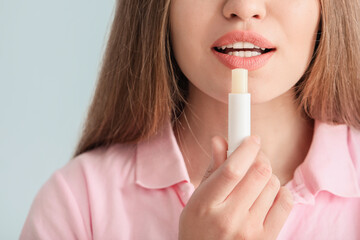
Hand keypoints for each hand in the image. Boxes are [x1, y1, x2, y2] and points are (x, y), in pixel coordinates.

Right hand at [178, 136, 293, 239]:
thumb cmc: (198, 229)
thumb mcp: (197, 199)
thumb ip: (212, 169)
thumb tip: (220, 140)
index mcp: (205, 205)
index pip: (232, 170)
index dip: (245, 148)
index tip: (250, 138)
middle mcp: (229, 219)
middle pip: (258, 173)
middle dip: (258, 156)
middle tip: (253, 155)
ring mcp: (250, 231)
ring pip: (272, 184)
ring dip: (266, 174)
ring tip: (254, 181)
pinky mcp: (266, 238)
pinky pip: (286, 202)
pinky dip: (279, 190)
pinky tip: (266, 194)